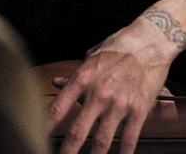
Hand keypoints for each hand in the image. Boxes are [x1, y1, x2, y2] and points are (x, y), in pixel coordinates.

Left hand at [48, 20, 177, 153]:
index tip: (36, 138)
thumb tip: (56, 83)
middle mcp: (98, 93)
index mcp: (82, 79)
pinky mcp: (138, 109)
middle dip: (67, 151)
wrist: (149, 42)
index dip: (45, 127)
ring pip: (102, 141)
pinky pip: (129, 139)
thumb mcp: (91, 58)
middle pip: (77, 131)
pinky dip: (123, 153)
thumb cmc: (118, 48)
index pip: (58, 108)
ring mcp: (119, 103)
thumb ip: (74, 76)